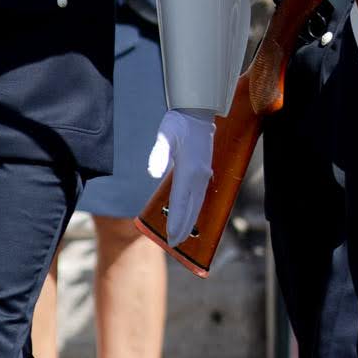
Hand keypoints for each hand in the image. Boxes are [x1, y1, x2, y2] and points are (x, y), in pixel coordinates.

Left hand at [148, 107, 217, 239]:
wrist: (197, 112)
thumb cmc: (179, 123)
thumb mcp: (165, 135)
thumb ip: (159, 154)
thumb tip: (152, 173)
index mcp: (189, 170)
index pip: (181, 202)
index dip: (176, 221)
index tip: (171, 237)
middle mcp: (199, 176)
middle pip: (191, 208)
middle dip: (184, 227)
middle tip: (175, 245)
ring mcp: (204, 175)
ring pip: (198, 204)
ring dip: (191, 221)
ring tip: (183, 236)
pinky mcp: (205, 172)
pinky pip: (200, 197)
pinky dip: (195, 210)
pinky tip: (191, 215)